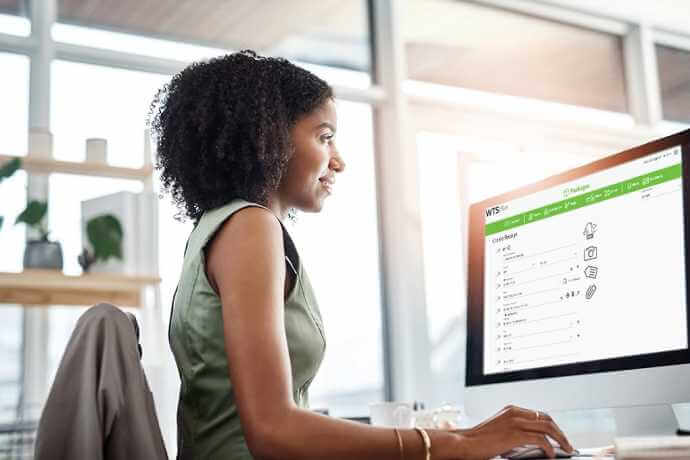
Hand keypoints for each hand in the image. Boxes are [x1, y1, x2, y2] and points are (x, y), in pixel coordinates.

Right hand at [436, 405, 573, 459]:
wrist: (465, 443)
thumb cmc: (479, 440)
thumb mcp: (499, 429)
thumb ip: (515, 430)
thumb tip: (533, 440)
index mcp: (512, 410)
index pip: (540, 415)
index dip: (553, 426)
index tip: (559, 436)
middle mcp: (515, 412)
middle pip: (547, 419)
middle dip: (560, 432)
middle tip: (567, 444)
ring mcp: (515, 422)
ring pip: (548, 427)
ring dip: (560, 439)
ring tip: (566, 449)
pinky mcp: (515, 434)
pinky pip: (540, 439)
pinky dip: (549, 447)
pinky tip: (550, 454)